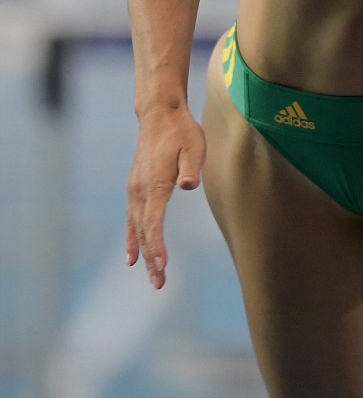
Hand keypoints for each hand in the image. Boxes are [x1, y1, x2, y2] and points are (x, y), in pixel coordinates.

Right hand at [126, 106, 205, 288]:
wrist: (160, 115)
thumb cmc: (182, 131)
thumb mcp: (194, 145)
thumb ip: (191, 167)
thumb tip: (188, 185)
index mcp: (155, 182)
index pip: (154, 219)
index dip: (157, 243)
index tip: (163, 263)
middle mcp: (140, 189)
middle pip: (144, 230)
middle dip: (152, 258)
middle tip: (160, 283)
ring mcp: (135, 189)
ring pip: (137, 228)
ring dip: (144, 253)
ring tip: (153, 276)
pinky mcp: (136, 188)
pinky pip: (132, 220)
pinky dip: (133, 239)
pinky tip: (133, 258)